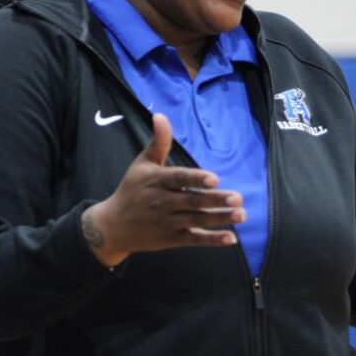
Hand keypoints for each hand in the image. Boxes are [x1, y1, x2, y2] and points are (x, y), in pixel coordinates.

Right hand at [81, 113, 243, 266]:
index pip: (179, 179)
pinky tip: (230, 238)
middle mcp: (163, 202)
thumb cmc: (132, 189)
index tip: (214, 179)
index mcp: (157, 181)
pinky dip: (211, 240)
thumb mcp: (142, 164)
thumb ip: (158, 142)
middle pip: (193, 201)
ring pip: (197, 221)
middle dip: (215, 200)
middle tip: (237, 198)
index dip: (196, 179)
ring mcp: (168, 223)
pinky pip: (193, 240)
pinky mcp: (171, 239)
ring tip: (241, 215)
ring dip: (220, 219)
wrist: (113, 226)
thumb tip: (160, 115)